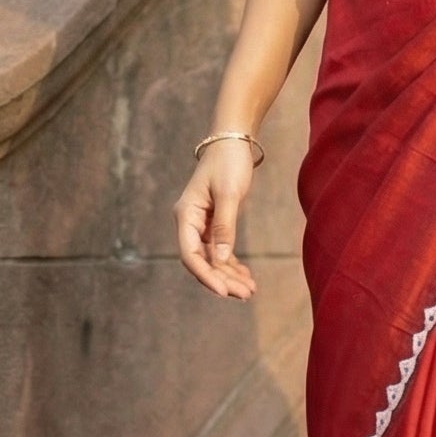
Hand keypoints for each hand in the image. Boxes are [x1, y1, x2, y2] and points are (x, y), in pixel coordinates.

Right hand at [174, 139, 258, 299]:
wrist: (232, 142)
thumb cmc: (228, 163)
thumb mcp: (228, 194)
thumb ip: (224, 227)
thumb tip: (221, 259)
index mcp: (185, 215)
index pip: (190, 254)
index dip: (206, 275)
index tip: (224, 292)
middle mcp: (189, 223)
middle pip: (202, 260)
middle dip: (222, 280)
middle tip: (246, 294)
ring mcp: (201, 224)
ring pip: (212, 258)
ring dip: (229, 275)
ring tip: (250, 290)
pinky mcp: (214, 223)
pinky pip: (220, 250)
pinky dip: (232, 264)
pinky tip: (246, 276)